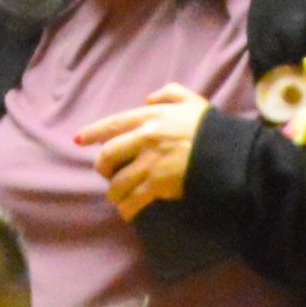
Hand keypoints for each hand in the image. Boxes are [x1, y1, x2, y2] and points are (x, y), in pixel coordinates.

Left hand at [77, 85, 207, 216]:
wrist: (227, 153)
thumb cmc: (210, 127)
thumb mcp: (192, 101)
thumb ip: (170, 93)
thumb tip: (149, 99)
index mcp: (150, 118)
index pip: (113, 124)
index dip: (92, 132)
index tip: (78, 140)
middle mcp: (145, 139)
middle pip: (108, 155)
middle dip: (103, 167)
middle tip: (107, 173)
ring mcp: (150, 164)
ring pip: (117, 182)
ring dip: (114, 192)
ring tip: (118, 197)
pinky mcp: (158, 185)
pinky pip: (133, 200)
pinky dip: (128, 209)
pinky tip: (128, 212)